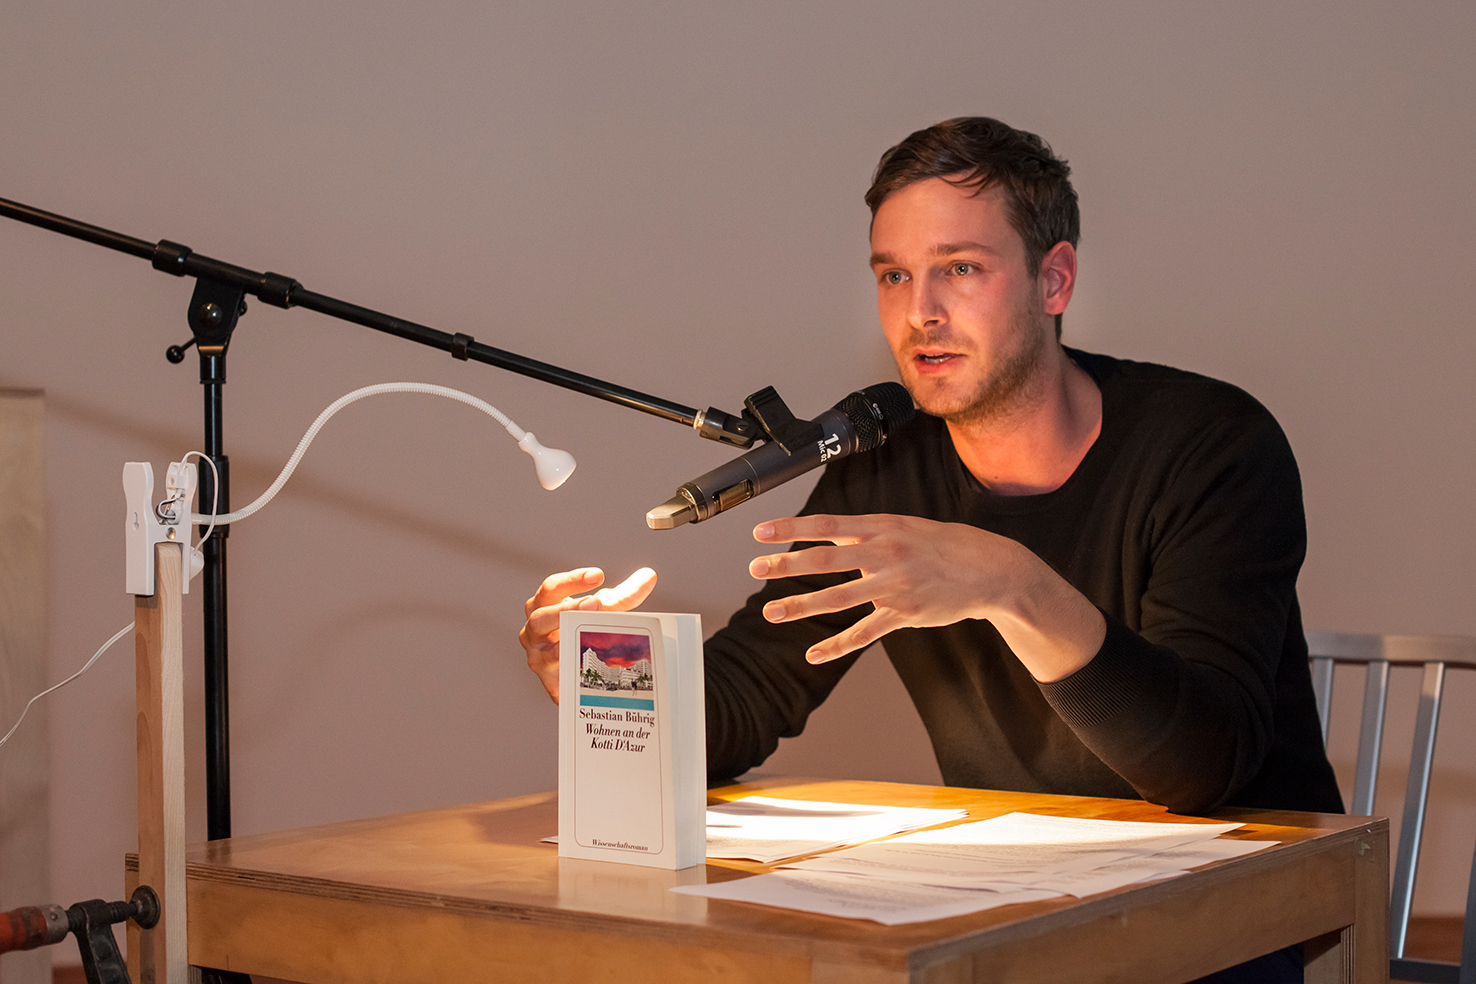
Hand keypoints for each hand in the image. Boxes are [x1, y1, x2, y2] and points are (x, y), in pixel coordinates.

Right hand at [519, 567, 656, 701]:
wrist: (578, 669)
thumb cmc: (584, 629)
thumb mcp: (603, 610)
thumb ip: (624, 595)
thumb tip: (650, 575)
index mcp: (542, 606)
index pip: (550, 588)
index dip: (571, 580)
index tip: (599, 575)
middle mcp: (534, 632)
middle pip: (540, 618)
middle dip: (566, 610)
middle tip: (595, 602)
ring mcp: (539, 659)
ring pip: (546, 652)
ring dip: (567, 643)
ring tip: (588, 635)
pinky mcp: (550, 684)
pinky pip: (560, 681)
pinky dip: (573, 675)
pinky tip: (588, 671)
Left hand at [748, 514, 1103, 680]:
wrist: (992, 569)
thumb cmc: (945, 545)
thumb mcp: (906, 526)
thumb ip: (867, 533)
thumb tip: (830, 537)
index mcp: (883, 527)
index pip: (828, 524)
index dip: (792, 528)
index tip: (759, 531)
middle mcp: (885, 554)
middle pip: (827, 559)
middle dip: (787, 565)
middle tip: (756, 569)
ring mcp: (895, 586)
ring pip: (839, 598)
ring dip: (802, 606)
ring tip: (772, 612)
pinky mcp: (905, 613)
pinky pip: (865, 633)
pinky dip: (837, 646)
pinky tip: (814, 654)